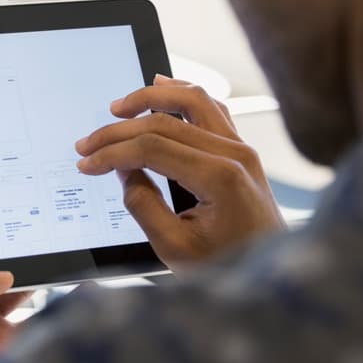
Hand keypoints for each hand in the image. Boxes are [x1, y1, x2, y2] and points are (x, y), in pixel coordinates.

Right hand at [76, 75, 285, 270]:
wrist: (275, 277)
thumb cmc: (229, 266)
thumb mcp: (175, 248)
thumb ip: (143, 205)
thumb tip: (121, 169)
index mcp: (220, 179)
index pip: (151, 148)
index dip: (112, 153)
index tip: (87, 163)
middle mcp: (235, 154)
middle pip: (164, 122)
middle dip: (118, 130)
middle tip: (88, 143)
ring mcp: (241, 148)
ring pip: (192, 99)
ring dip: (150, 97)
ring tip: (119, 107)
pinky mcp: (240, 148)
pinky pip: (210, 106)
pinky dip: (181, 93)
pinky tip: (161, 86)